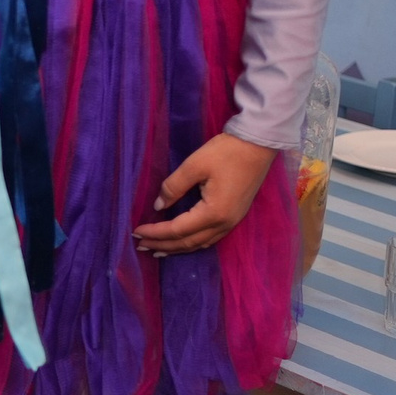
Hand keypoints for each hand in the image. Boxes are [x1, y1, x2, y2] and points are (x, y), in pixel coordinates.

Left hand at [133, 132, 277, 256]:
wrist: (259, 144)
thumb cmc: (227, 152)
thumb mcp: (194, 165)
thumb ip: (173, 187)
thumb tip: (158, 207)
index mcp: (213, 213)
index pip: (177, 230)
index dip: (155, 232)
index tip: (136, 232)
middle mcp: (224, 223)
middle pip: (188, 242)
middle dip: (163, 245)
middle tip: (141, 246)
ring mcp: (232, 221)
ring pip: (200, 243)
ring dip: (177, 248)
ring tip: (157, 249)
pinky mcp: (236, 216)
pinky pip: (210, 238)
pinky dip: (192, 243)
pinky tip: (182, 241)